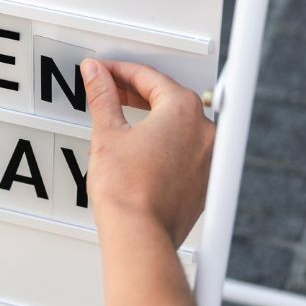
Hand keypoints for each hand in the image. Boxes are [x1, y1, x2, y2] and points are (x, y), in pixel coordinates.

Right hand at [80, 59, 214, 247]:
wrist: (139, 234)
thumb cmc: (128, 192)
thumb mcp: (107, 133)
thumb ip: (103, 96)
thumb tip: (97, 74)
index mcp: (183, 110)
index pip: (149, 77)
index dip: (120, 71)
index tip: (103, 72)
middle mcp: (204, 131)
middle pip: (168, 97)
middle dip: (136, 92)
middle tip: (109, 90)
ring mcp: (208, 157)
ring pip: (179, 123)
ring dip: (152, 115)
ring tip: (123, 117)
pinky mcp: (204, 180)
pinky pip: (186, 148)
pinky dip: (165, 141)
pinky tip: (142, 146)